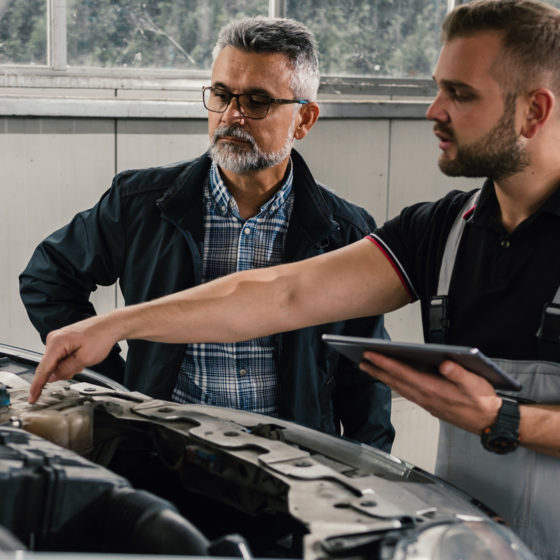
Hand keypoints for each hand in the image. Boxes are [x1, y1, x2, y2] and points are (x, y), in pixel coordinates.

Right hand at [28, 316, 116, 402]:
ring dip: (70, 365)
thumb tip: (51, 377)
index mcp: (56, 343)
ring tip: (84, 356)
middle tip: (81, 365)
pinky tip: (82, 355)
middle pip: (51, 366)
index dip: (37, 386)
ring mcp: (57, 338)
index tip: (32, 398)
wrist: (110, 326)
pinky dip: (71, 360)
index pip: (43, 369)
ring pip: (57, 362)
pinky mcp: (62, 340)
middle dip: (65, 370)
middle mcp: (53, 339)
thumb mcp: (85, 359)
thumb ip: (66, 370)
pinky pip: (62, 357)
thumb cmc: (101, 337)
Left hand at [360, 351, 501, 433]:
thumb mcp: (475, 384)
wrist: (490, 423)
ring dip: (383, 377)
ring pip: (399, 387)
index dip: (386, 363)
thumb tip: (445, 364)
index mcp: (433, 389)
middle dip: (377, 370)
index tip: (371, 355)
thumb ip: (460, 374)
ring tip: (369, 368)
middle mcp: (425, 397)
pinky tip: (390, 379)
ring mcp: (426, 402)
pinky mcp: (429, 404)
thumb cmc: (483, 402)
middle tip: (362, 360)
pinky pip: (406, 392)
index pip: (403, 373)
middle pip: (396, 381)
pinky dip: (395, 384)